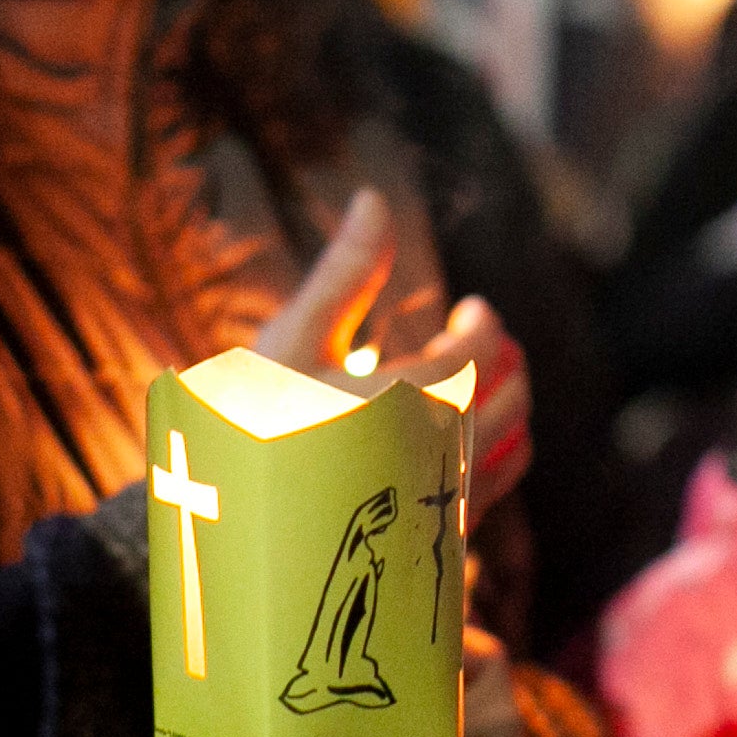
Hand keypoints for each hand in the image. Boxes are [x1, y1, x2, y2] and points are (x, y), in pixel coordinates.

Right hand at [253, 189, 532, 516]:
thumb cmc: (249, 425)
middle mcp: (439, 450)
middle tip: (489, 345)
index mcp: (409, 395)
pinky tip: (465, 448)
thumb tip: (374, 198)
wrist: (226, 532)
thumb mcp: (290, 339)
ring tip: (491, 393)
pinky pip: (490, 495)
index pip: (478, 351)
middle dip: (508, 367)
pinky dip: (496, 461)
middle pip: (508, 402)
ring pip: (509, 453)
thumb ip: (344, 272)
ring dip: (510, 415)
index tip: (474, 310)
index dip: (484, 326)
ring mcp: (439, 500)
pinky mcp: (431, 537)